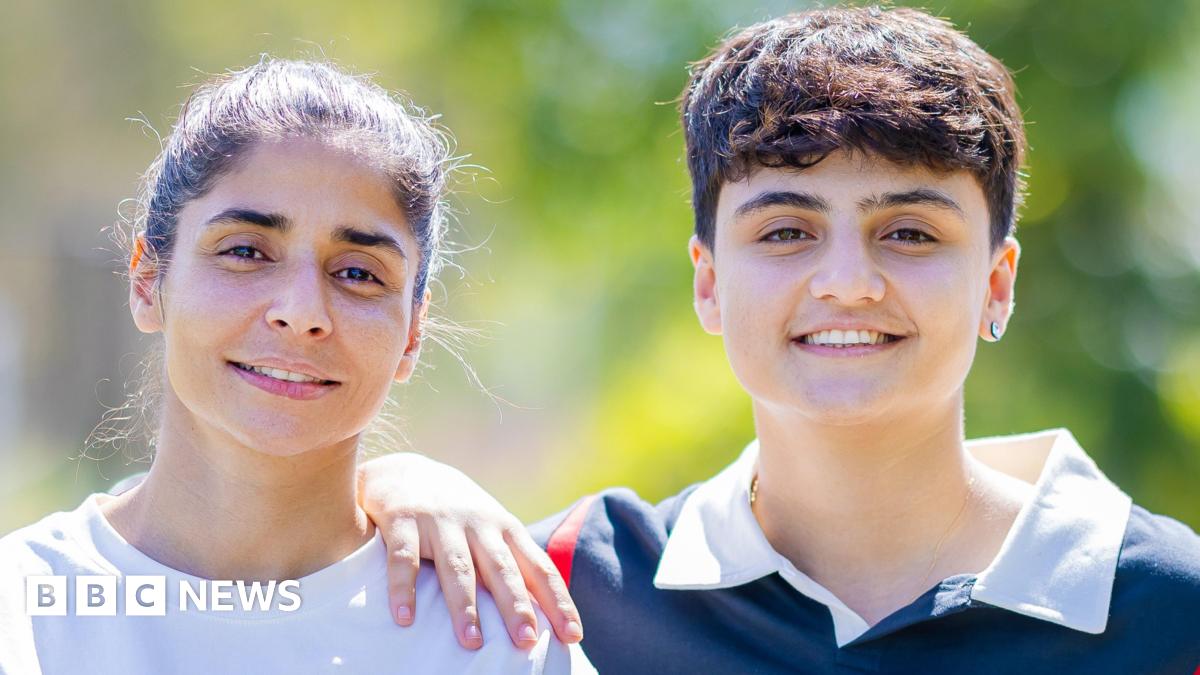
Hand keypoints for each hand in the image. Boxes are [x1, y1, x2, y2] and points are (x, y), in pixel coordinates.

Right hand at [357, 453, 583, 649]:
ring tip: (472, 642)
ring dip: (464, 605)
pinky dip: (404, 589)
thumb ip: (511, 565)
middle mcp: (478, 524)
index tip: (573, 635)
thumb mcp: (489, 530)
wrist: (403, 470)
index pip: (538, 567)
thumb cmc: (456, 514)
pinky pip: (405, 559)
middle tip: (527, 640)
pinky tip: (405, 619)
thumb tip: (543, 619)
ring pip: (457, 567)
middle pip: (502, 569)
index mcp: (505, 529)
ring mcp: (440, 521)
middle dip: (516, 605)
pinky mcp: (403, 521)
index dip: (557, 600)